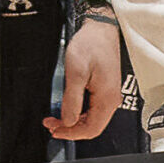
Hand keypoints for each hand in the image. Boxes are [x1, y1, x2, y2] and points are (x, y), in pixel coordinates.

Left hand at [46, 12, 124, 141]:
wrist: (101, 28)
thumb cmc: (90, 45)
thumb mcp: (76, 72)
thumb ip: (72, 99)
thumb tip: (68, 121)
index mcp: (106, 98)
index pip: (91, 129)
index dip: (71, 134)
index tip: (54, 130)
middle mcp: (111, 99)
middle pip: (92, 126)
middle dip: (70, 129)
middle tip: (51, 124)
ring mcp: (109, 94)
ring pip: (92, 119)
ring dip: (74, 121)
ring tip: (56, 117)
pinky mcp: (105, 89)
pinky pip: (93, 109)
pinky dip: (79, 112)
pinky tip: (68, 107)